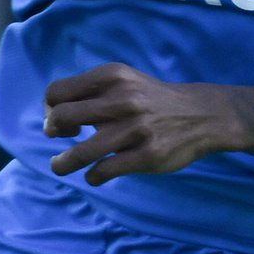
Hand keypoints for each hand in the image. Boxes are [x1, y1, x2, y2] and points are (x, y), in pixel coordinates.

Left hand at [43, 63, 242, 182]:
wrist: (203, 114)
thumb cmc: (151, 100)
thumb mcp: (123, 82)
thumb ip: (91, 92)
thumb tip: (52, 117)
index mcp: (112, 77)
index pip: (58, 92)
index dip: (50, 109)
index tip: (61, 120)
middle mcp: (122, 99)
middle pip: (62, 118)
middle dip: (53, 132)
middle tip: (60, 139)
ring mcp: (135, 128)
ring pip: (81, 152)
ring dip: (63, 163)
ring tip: (60, 166)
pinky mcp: (148, 155)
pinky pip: (104, 171)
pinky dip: (93, 176)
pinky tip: (96, 175)